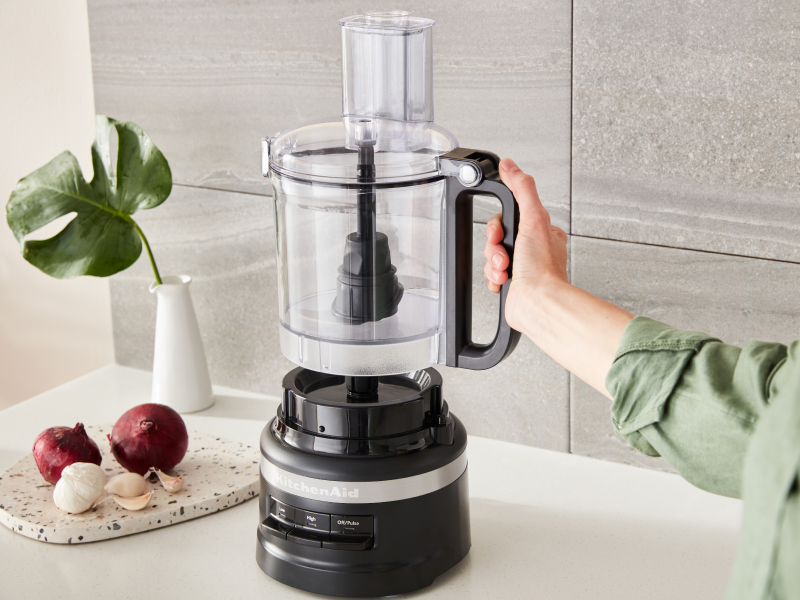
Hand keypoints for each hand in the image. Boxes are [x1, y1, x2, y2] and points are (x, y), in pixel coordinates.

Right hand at [484, 158, 567, 330]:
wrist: (538, 302)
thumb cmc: (542, 268)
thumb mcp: (534, 217)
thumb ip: (522, 188)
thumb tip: (511, 166)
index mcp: (542, 232)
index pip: (509, 217)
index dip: (499, 225)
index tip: (500, 232)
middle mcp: (533, 250)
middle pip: (497, 237)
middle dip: (495, 248)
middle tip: (504, 255)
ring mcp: (523, 268)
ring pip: (492, 257)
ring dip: (494, 265)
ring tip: (506, 271)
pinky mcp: (512, 284)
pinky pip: (491, 275)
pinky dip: (493, 279)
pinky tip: (504, 281)